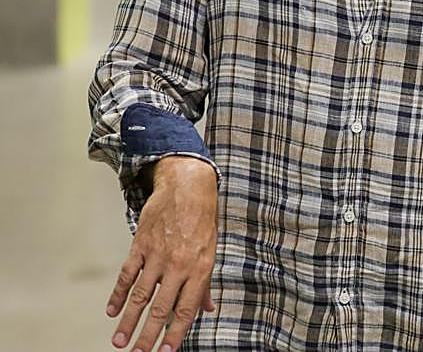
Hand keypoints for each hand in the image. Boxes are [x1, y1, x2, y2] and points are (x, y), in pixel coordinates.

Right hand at [108, 156, 217, 351]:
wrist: (188, 186)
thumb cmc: (202, 219)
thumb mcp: (210, 250)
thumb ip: (205, 283)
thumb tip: (208, 308)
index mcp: (199, 267)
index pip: (186, 308)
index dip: (176, 332)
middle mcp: (179, 264)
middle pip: (160, 307)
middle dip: (147, 336)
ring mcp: (158, 254)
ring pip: (140, 295)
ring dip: (128, 322)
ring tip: (119, 342)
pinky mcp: (141, 245)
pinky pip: (127, 275)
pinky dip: (118, 294)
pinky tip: (112, 312)